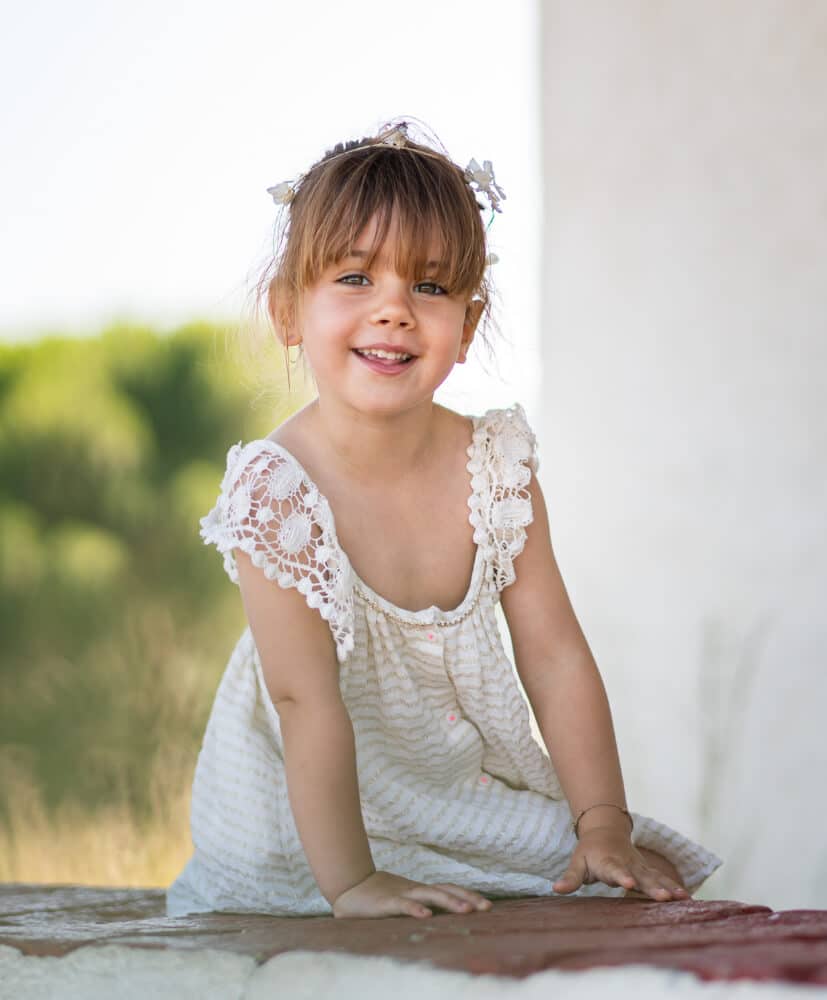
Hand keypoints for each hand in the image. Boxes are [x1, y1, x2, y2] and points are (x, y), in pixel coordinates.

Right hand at [331, 870, 492, 918]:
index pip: (448, 889)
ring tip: (466, 911)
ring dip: (449, 901)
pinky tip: (426, 915)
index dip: (467, 895)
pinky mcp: (386, 903)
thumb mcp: (402, 901)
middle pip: (446, 890)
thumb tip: (439, 916)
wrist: (349, 887)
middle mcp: (414, 889)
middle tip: (487, 907)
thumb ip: (418, 906)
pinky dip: (415, 908)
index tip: (487, 904)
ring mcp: (401, 894)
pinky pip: (403, 905)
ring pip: (430, 894)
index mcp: (419, 890)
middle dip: (468, 898)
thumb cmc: (377, 898)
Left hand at [553, 827, 689, 900]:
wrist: (606, 830)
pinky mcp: (647, 870)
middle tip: (664, 897)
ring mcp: (639, 866)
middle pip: (641, 876)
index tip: (628, 884)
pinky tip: (687, 899)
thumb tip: (555, 889)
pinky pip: (662, 879)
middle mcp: (627, 864)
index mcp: (608, 862)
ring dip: (668, 887)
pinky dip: (674, 887)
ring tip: (682, 898)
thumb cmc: (589, 851)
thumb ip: (571, 878)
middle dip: (652, 887)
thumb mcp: (577, 862)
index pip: (615, 870)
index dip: (621, 877)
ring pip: (655, 877)